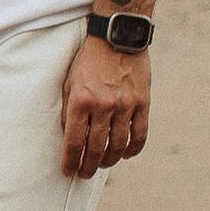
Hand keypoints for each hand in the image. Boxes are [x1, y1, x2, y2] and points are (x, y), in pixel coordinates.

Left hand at [62, 39, 150, 178]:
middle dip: (88, 166)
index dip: (70, 162)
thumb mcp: (69, 82)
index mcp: (80, 101)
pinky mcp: (142, 102)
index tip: (67, 171)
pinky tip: (124, 155)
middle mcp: (102, 106)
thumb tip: (69, 136)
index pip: (74, 142)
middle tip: (84, 174)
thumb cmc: (88, 60)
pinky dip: (132, 150)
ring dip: (109, 161)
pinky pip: (139, 134)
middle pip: (95, 149)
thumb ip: (68, 109)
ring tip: (102, 164)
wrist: (116, 36)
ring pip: (118, 145)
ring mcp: (125, 105)